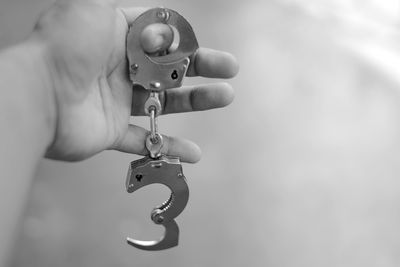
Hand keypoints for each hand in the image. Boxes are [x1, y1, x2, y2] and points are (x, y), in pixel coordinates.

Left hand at [33, 0, 238, 161]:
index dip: (187, 44)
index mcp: (116, 40)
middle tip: (229, 71)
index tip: (206, 50)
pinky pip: (145, 140)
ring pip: (163, 102)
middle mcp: (118, 69)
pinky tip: (194, 153)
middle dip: (202, 69)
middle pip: (169, 70)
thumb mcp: (102, 15)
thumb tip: (164, 32)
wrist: (37, 95)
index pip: (161, 41)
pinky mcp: (111, 130)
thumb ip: (135, 22)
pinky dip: (169, 146)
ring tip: (225, 97)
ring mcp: (115, 100)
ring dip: (196, 101)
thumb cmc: (64, 48)